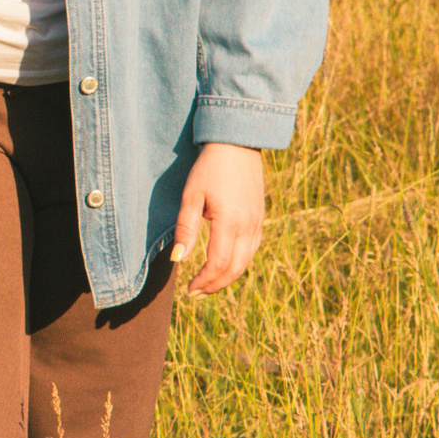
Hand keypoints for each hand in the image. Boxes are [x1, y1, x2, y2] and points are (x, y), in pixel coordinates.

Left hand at [170, 143, 266, 298]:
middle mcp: (248, 227)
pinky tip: (224, 265)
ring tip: (207, 284)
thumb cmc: (209, 168)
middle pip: (235, 269)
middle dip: (215, 285)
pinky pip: (252, 249)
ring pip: (246, 261)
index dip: (204, 281)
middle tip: (196, 293)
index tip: (188, 290)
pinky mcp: (260, 218)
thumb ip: (186, 229)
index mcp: (230, 222)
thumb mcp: (191, 196)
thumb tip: (178, 259)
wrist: (237, 144)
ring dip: (227, 277)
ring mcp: (257, 223)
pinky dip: (238, 263)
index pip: (218, 263)